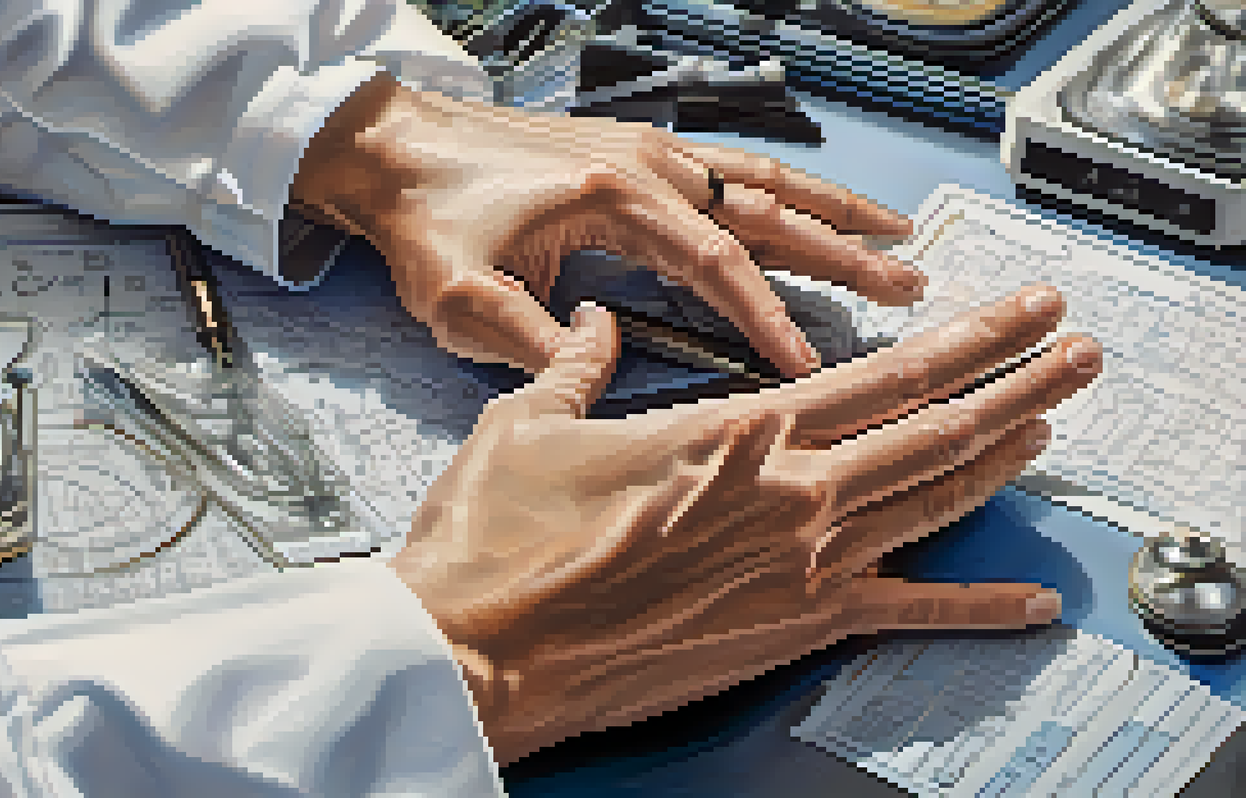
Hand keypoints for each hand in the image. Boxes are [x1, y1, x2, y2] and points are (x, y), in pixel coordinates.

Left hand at [290, 73, 920, 376]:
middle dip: (843, 252)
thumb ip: (543, 347)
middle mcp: (645, 166)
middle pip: (766, 212)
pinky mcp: (633, 153)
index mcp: (615, 199)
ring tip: (897, 232)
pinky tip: (810, 204)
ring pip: (761, 180)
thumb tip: (613, 364)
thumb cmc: (427, 222)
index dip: (767, 319)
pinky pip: (730, 167)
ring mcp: (645, 152)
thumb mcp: (469, 304)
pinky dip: (783, 188)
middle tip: (910, 285)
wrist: (394, 149)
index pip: (717, 266)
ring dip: (832, 208)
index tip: (808, 364)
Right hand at [390, 284, 1102, 764]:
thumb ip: (578, 369)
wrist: (479, 649)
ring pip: (936, 502)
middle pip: (938, 427)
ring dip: (1007, 458)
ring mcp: (800, 567)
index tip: (1015, 309)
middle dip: (1019, 380)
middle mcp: (790, 493)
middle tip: (1074, 347)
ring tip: (1054, 426)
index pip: (883, 373)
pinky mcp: (789, 631)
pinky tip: (1026, 603)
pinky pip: (905, 615)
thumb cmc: (497, 541)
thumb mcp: (527, 424)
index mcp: (736, 431)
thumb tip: (592, 331)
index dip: (966, 337)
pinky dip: (974, 609)